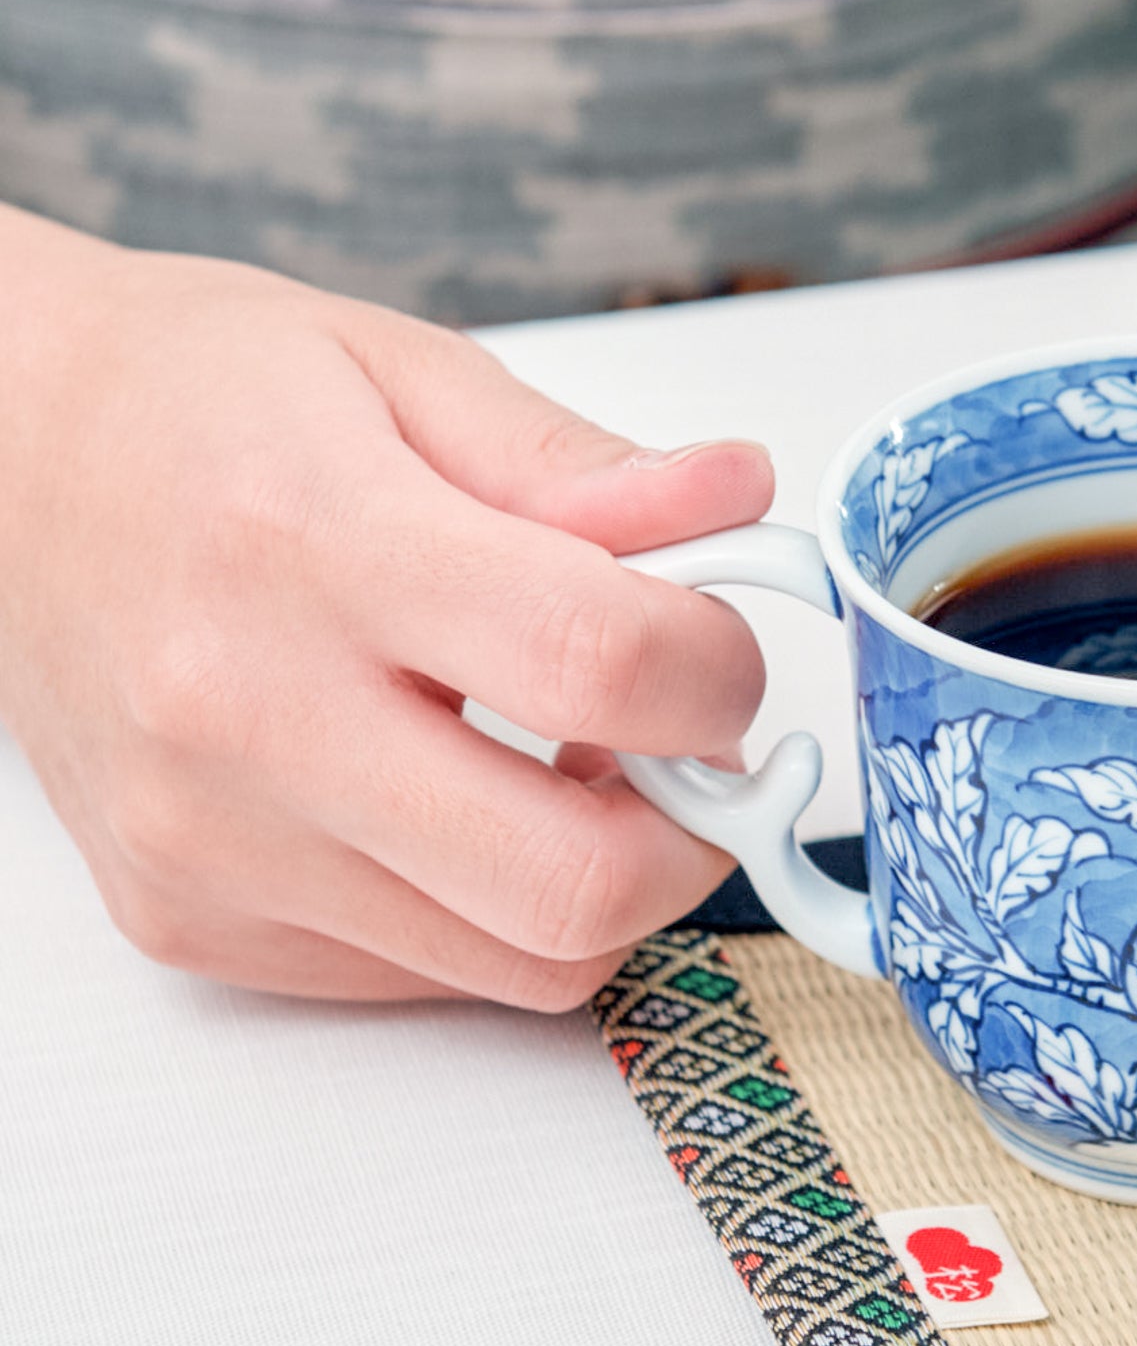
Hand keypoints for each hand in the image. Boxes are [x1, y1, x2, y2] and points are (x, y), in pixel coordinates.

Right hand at [0, 208, 771, 1004]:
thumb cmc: (197, 406)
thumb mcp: (404, 370)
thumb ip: (580, 463)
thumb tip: (735, 502)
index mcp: (316, 543)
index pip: (597, 664)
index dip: (718, 672)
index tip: (719, 651)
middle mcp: (247, 720)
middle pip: (573, 881)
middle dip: (695, 832)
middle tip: (689, 752)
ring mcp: (211, 847)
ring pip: (522, 961)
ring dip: (604, 876)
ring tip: (574, 764)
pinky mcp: (192, 922)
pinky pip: (430, 975)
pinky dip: (498, 908)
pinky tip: (470, 801)